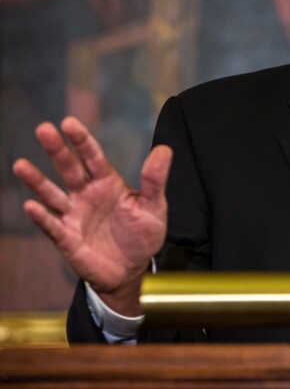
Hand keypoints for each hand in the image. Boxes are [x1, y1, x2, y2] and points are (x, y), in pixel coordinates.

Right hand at [13, 116, 170, 315]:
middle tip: (43, 129)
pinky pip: (51, 224)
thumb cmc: (142, 234)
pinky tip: (31, 205)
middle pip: (69, 169)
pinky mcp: (66, 237)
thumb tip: (164, 149)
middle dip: (57, 150)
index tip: (69, 123)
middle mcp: (86, 195)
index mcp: (108, 183)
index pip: (93, 157)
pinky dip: (41, 216)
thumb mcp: (154, 206)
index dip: (82, 140)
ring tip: (20, 165)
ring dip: (37, 180)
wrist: (132, 270)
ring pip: (52, 194)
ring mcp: (73, 215)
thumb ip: (155, 180)